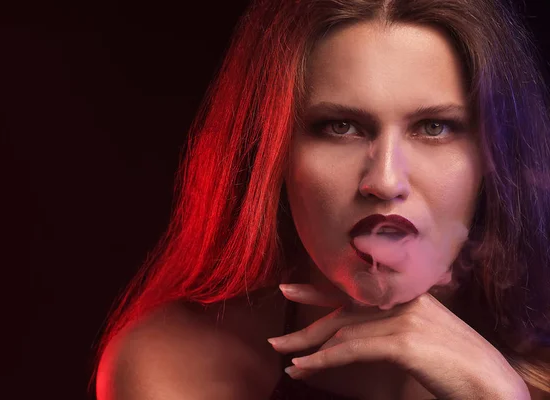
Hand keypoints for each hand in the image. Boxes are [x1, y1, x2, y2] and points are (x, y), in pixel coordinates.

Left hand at [267, 284, 530, 399]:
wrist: (493, 384)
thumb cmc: (459, 365)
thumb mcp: (425, 336)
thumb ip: (395, 328)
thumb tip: (361, 337)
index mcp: (406, 296)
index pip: (352, 292)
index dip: (317, 292)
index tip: (288, 290)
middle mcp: (401, 301)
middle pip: (341, 313)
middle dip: (305, 326)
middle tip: (276, 339)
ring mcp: (402, 319)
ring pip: (342, 332)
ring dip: (308, 348)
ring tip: (285, 359)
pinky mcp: (403, 343)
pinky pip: (351, 350)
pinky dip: (323, 360)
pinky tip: (303, 368)